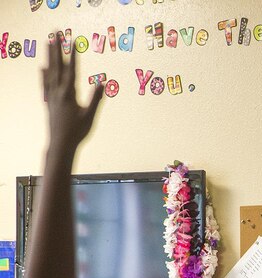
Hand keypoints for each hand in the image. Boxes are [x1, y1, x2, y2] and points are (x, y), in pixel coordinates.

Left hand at [42, 37, 102, 152]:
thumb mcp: (90, 116)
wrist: (60, 144)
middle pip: (57, 65)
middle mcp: (57, 91)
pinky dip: (43, 74)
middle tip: (56, 32)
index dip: (73, 54)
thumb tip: (102, 82)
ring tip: (48, 42)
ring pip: (49, 71)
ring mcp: (51, 95)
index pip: (72, 69)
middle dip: (57, 48)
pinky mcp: (48, 101)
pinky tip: (42, 67)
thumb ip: (96, 98)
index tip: (73, 40)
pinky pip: (45, 84)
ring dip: (49, 56)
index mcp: (69, 93)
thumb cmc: (78, 132)